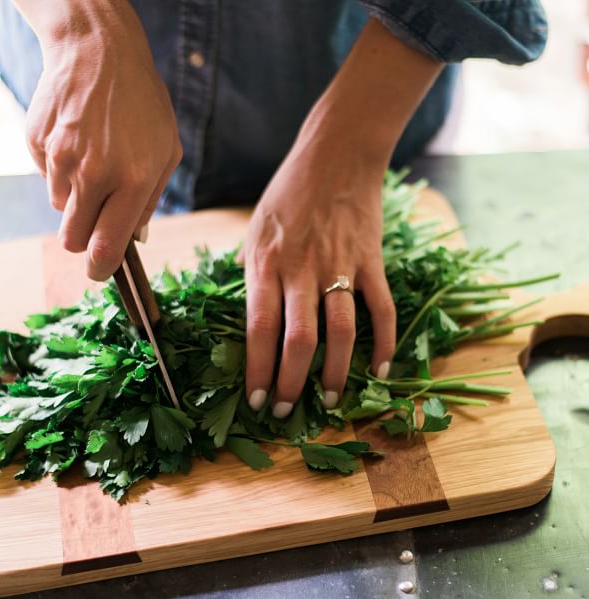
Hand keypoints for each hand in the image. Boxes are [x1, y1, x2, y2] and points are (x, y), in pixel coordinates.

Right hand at [17, 0, 181, 279]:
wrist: (98, 50)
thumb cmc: (142, 104)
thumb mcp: (166, 151)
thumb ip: (149, 201)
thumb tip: (134, 240)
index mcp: (132, 180)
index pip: (105, 248)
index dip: (100, 269)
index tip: (100, 271)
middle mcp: (93, 173)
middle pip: (71, 239)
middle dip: (83, 237)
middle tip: (96, 217)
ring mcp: (60, 157)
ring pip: (58, 208)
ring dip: (74, 198)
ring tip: (93, 160)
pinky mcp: (37, 143)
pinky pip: (46, 178)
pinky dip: (60, 171)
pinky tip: (77, 141)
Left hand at [243, 18, 440, 416]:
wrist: (337, 156)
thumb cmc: (288, 194)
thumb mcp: (253, 229)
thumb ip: (250, 272)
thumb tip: (245, 311)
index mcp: (266, 264)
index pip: (259, 329)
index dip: (257, 369)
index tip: (255, 399)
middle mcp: (301, 270)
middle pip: (298, 340)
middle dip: (291, 383)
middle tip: (285, 411)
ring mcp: (340, 267)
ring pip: (341, 332)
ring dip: (334, 372)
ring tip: (327, 401)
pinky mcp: (371, 262)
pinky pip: (382, 309)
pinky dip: (384, 343)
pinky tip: (378, 371)